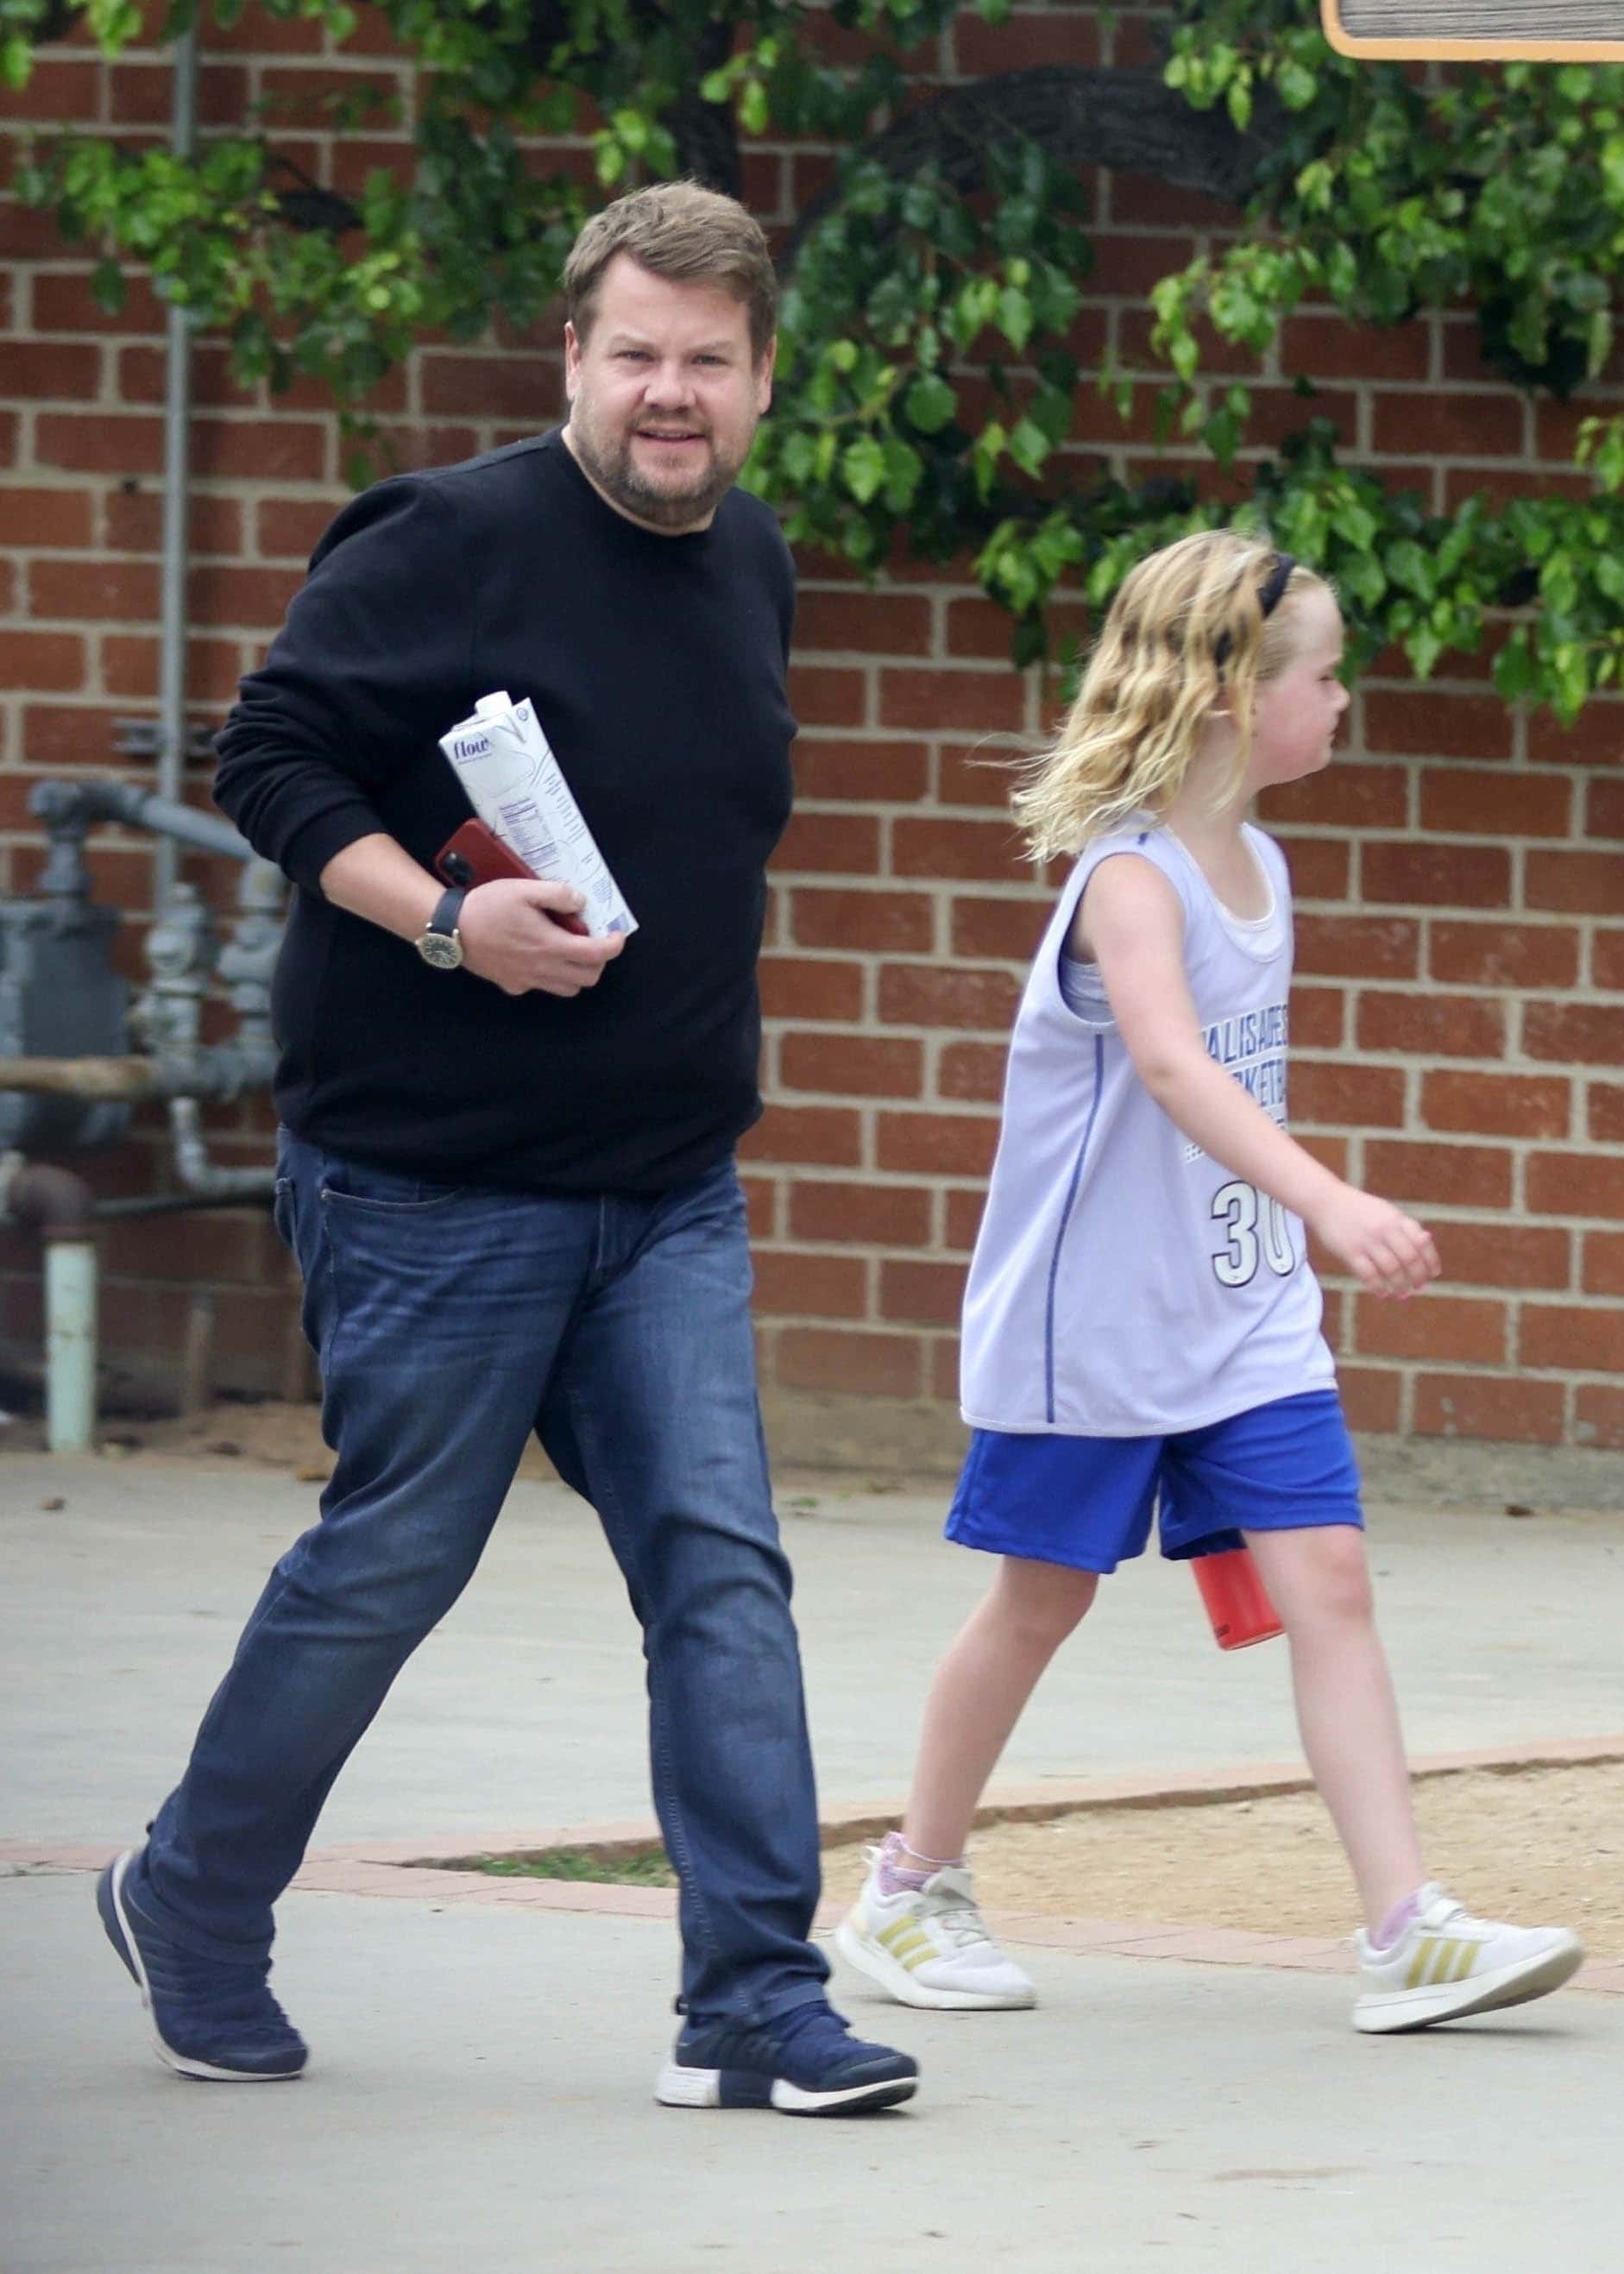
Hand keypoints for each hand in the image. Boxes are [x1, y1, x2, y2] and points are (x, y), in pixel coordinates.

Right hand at [456, 878, 624, 997]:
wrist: (451, 929)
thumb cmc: (487, 907)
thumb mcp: (523, 889)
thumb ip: (557, 894)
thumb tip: (581, 902)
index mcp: (551, 946)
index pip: (597, 955)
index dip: (614, 946)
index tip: (616, 935)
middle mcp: (543, 970)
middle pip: (587, 979)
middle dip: (597, 962)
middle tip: (592, 942)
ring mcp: (527, 981)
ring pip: (567, 989)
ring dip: (576, 973)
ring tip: (568, 951)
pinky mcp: (512, 985)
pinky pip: (540, 987)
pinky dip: (549, 976)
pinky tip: (537, 957)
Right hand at [1309, 1184, 1439, 1297]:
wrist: (1326, 1201)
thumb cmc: (1360, 1209)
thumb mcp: (1386, 1212)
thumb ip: (1406, 1226)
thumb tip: (1427, 1241)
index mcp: (1396, 1219)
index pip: (1422, 1243)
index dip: (1431, 1261)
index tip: (1433, 1274)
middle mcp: (1384, 1229)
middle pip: (1409, 1259)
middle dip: (1417, 1277)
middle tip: (1418, 1288)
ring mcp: (1366, 1241)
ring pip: (1391, 1269)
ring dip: (1400, 1285)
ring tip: (1402, 1293)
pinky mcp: (1349, 1251)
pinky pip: (1368, 1274)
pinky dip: (1377, 1286)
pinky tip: (1382, 1292)